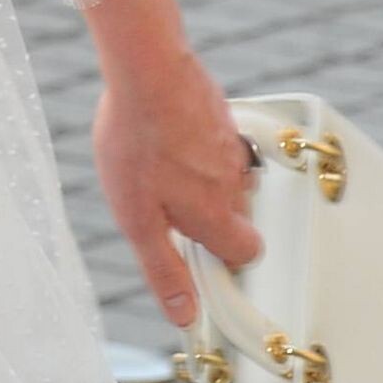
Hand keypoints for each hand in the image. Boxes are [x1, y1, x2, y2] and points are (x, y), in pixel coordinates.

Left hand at [91, 44, 265, 328]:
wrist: (147, 70)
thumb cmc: (137, 142)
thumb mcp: (137, 219)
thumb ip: (163, 268)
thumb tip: (183, 313)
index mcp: (217, 214)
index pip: (245, 255)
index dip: (223, 263)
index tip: (202, 264)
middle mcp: (234, 183)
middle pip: (236, 216)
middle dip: (208, 220)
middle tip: (166, 210)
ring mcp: (231, 146)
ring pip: (226, 179)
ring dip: (201, 182)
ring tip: (158, 169)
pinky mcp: (220, 116)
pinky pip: (215, 144)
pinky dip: (196, 147)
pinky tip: (164, 137)